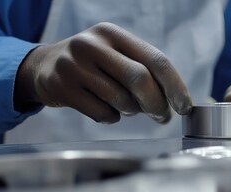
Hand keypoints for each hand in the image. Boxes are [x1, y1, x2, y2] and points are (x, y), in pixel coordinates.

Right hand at [14, 22, 191, 123]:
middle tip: (163, 116)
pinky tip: (107, 109)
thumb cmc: (93, 64)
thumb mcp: (115, 54)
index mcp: (113, 34)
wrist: (46, 66)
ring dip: (132, 111)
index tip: (185, 106)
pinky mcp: (63, 88)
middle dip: (157, 104)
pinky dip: (112, 118)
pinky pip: (102, 114)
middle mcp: (93, 45)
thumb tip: (175, 100)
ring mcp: (74, 66)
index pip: (156, 59)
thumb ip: (143, 70)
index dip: (175, 86)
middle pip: (140, 80)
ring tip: (127, 107)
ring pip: (121, 100)